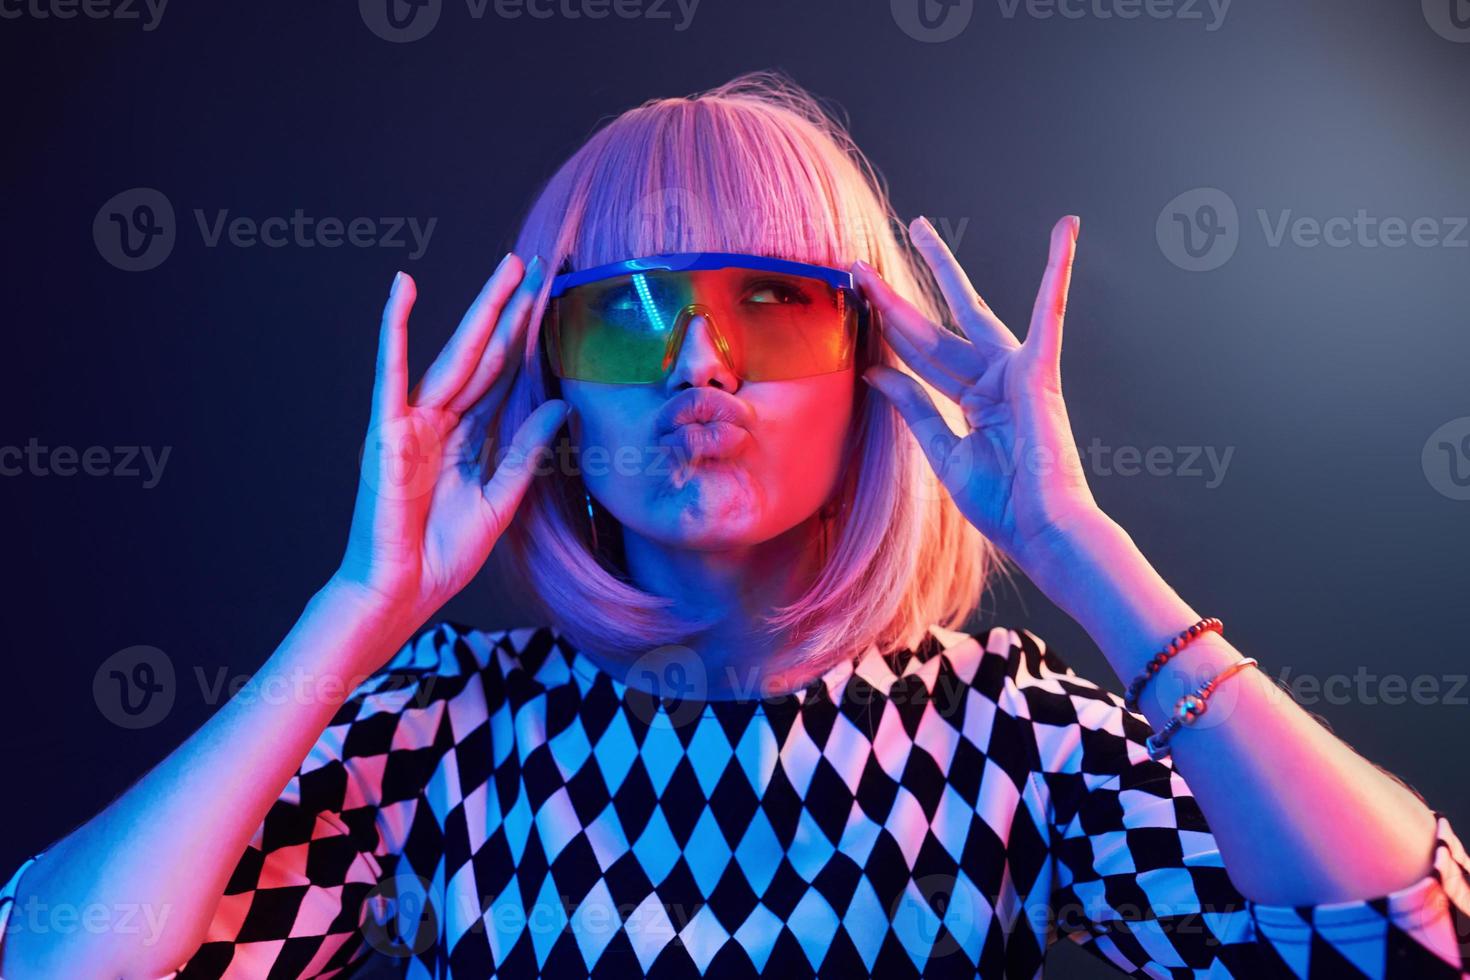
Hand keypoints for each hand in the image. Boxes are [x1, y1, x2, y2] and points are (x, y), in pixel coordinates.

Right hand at [329, 253, 569, 639]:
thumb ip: (527, 450)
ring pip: (456, 355)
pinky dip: (394, 329)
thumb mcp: (501, 498)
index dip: (528, 336)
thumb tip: (561, 405)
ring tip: (508, 267)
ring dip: (481, 309)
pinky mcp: (388, 431)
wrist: (401, 593)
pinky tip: (403, 289)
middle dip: (512, 309)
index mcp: (466, 437)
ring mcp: (413, 422)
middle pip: (486, 354)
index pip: (504, 374)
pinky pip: (392, 373)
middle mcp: (440, 421)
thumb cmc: (441, 554)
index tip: (551, 296)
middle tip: (539, 262)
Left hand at [854, 215, 1102, 578]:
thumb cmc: (1002, 502)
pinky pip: (1049, 312)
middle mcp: (992, 379)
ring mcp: (1015, 371)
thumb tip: (874, 370)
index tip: (856, 308)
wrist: (1041, 528)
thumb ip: (913, 406)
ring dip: (942, 268)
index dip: (885, 332)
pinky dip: (1059, 271)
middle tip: (862, 265)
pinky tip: (1064, 232)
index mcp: (973, 401)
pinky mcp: (1040, 370)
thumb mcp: (942, 451)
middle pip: (932, 327)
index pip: (917, 358)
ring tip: (922, 227)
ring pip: (966, 311)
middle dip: (895, 298)